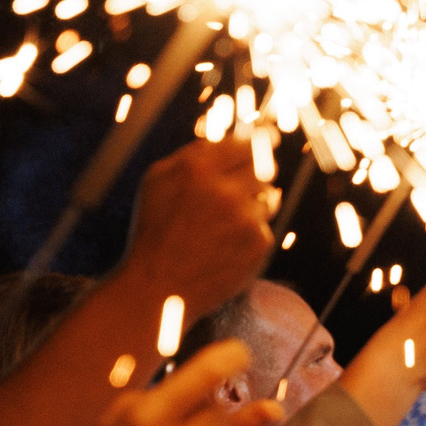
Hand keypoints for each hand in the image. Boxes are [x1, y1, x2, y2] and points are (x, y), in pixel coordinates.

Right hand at [119, 140, 274, 319]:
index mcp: (195, 168)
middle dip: (258, 172)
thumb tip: (239, 137)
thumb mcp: (158, 182)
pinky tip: (226, 247)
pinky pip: (264, 226)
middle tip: (245, 185)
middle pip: (264, 166)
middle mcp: (224, 189)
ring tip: (221, 226)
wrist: (158, 288)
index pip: (245, 143)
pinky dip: (250, 233)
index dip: (258, 141)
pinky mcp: (259, 242)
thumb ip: (195, 154)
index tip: (269, 138)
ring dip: (253, 204)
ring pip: (268, 196)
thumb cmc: (155, 231)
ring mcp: (245, 216)